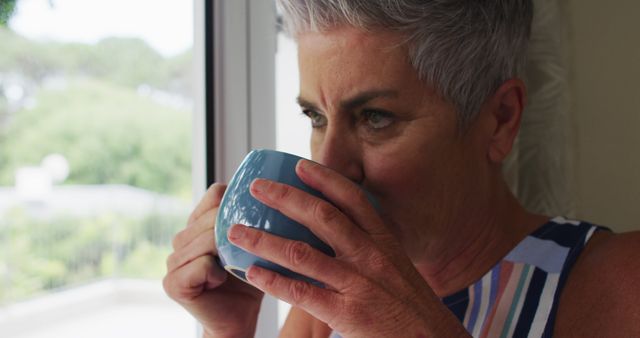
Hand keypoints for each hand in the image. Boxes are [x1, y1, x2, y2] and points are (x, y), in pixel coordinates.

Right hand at [163, 183, 263, 337]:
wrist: (240, 319)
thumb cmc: (252, 278)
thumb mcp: (257, 241)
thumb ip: (258, 217)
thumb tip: (283, 189)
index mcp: (198, 224)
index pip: (215, 194)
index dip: (237, 203)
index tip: (256, 220)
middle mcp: (181, 239)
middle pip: (211, 216)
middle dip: (236, 230)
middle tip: (248, 251)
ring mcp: (173, 261)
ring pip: (206, 239)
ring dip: (228, 252)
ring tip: (235, 266)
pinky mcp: (173, 283)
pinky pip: (201, 264)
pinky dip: (217, 272)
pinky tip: (222, 280)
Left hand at [227, 160, 468, 337]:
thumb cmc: (410, 304)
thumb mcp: (396, 265)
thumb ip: (369, 245)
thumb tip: (338, 229)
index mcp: (382, 240)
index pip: (352, 199)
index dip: (324, 178)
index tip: (299, 165)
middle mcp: (369, 256)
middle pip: (321, 216)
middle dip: (285, 198)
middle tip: (257, 189)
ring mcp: (357, 283)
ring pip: (302, 253)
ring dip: (264, 240)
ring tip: (238, 232)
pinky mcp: (347, 313)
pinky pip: (302, 293)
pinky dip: (274, 281)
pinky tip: (253, 273)